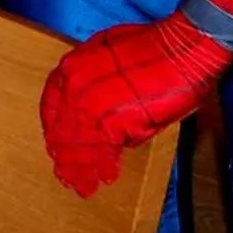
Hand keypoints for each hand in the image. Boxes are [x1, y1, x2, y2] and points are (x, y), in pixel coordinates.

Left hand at [39, 13, 232, 195]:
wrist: (181, 48)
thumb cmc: (153, 46)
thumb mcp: (108, 49)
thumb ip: (93, 76)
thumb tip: (93, 102)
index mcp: (72, 67)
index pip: (51, 107)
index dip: (54, 130)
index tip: (57, 145)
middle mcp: (75, 87)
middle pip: (63, 132)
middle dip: (66, 157)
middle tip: (68, 175)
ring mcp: (93, 106)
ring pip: (79, 146)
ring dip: (81, 170)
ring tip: (85, 186)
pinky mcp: (115, 123)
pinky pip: (104, 152)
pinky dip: (105, 167)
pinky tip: (108, 176)